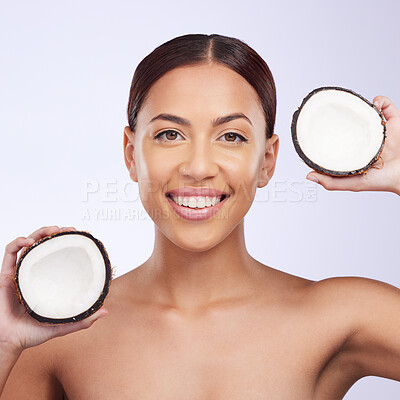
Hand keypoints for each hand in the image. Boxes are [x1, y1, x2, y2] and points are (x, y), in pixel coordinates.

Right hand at [0, 226, 107, 354]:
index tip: (78, 237)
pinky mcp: (6, 275)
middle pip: (43, 245)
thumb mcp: (62, 324)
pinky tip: (29, 241)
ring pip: (28, 244)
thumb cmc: (32, 333)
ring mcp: (20, 273)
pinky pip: (10, 253)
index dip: (66, 243)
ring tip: (53, 230)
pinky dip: (18, 242)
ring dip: (39, 232)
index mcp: (47, 281)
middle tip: (68, 229)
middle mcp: (34, 273)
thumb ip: (82, 320)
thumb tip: (105, 311)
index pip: (57, 255)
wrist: (10, 342)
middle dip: (55, 233)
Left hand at [306, 96, 399, 195]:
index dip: (327, 133)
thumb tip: (308, 176)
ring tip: (351, 106)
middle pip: (350, 123)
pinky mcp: (394, 123)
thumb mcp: (353, 184)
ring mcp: (379, 130)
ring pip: (366, 112)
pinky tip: (374, 103)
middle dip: (341, 116)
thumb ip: (331, 182)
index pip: (337, 139)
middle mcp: (365, 139)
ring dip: (358, 106)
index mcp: (354, 151)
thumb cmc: (382, 182)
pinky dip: (381, 100)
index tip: (317, 129)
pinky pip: (387, 106)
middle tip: (330, 111)